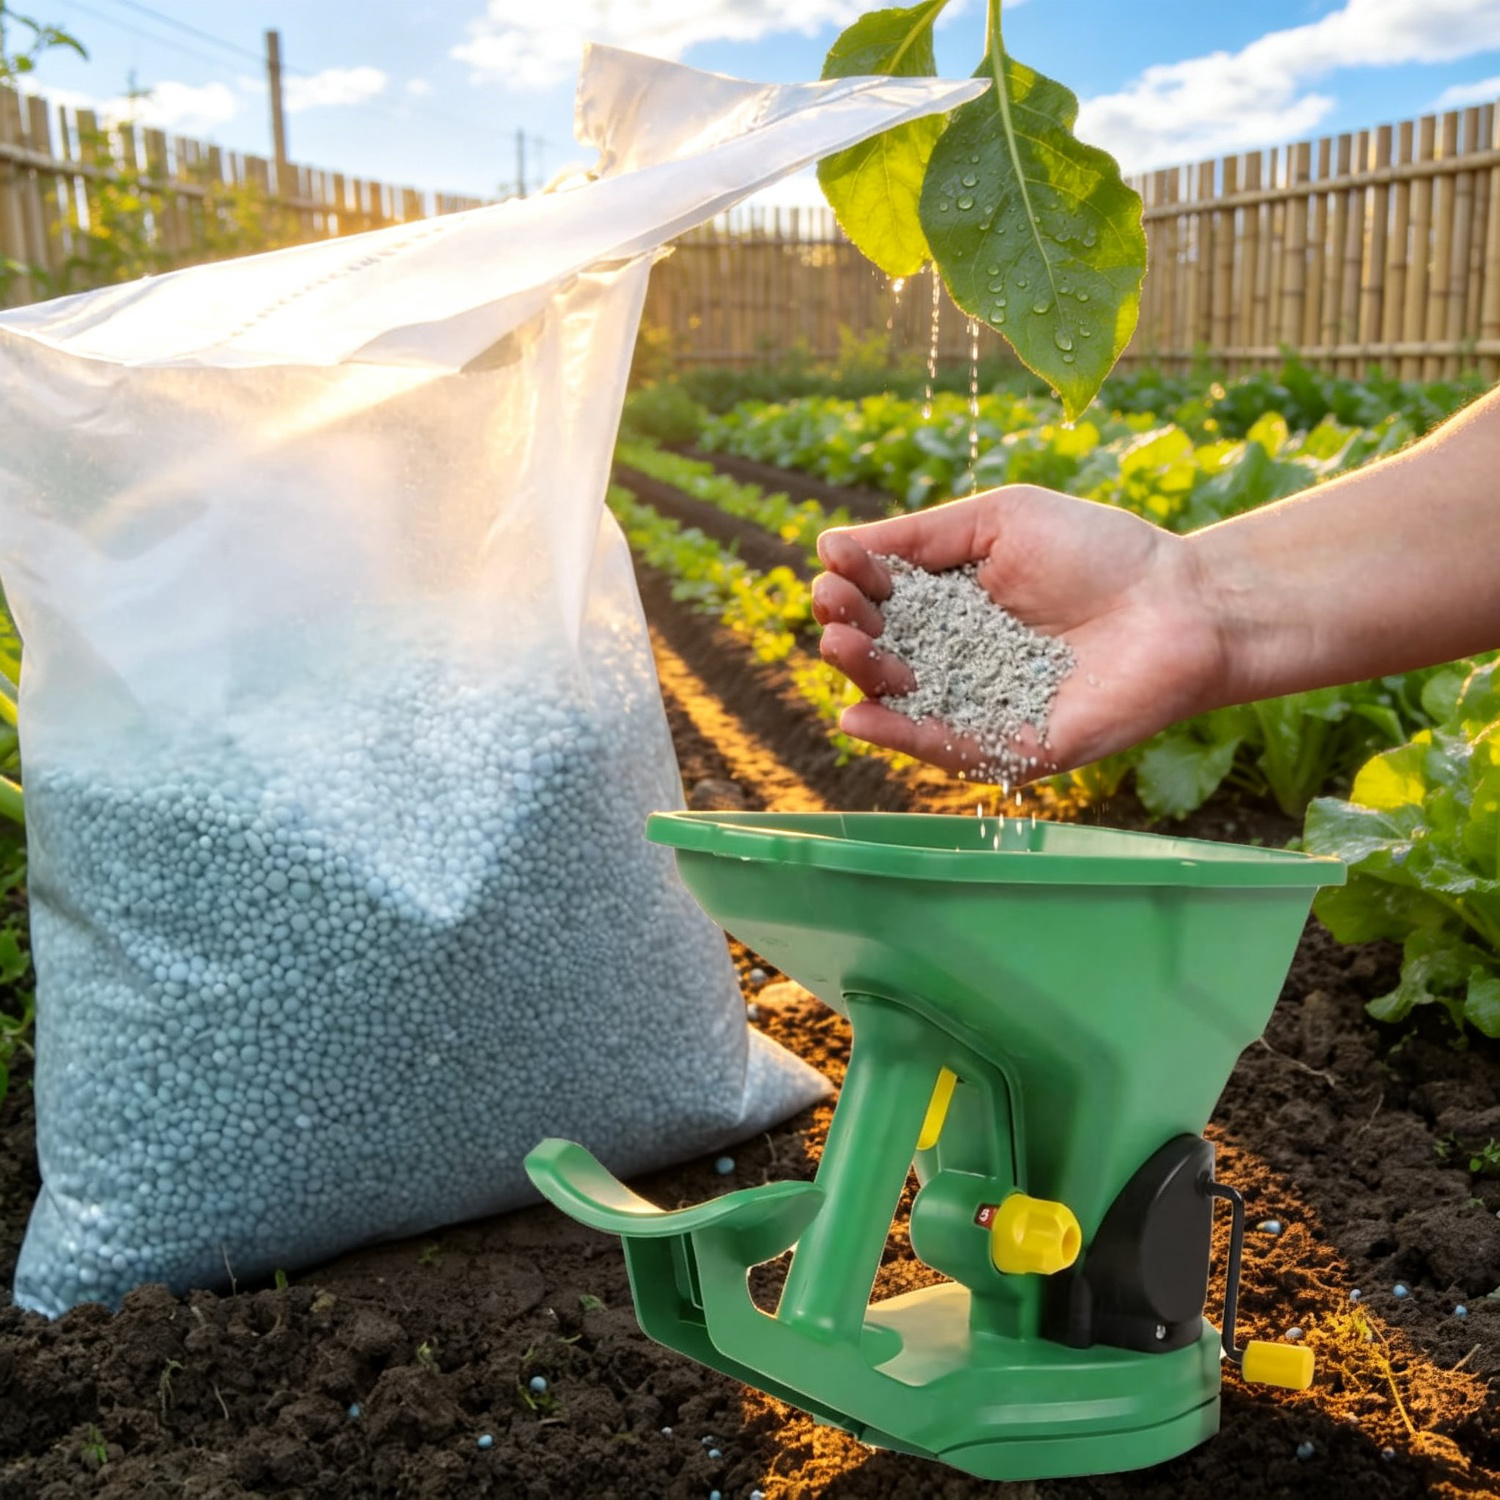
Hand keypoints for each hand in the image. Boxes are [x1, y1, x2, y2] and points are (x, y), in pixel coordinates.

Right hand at [812, 485, 1222, 780]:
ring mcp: (981, 707)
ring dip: (862, 677)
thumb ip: (922, 536)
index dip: (853, 584)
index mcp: (951, 606)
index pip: (882, 602)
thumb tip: (832, 543)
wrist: (1184, 601)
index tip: (837, 562)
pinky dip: (898, 737)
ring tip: (841, 647)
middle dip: (847, 631)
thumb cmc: (1100, 551)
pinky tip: (858, 715)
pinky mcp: (1011, 748)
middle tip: (834, 609)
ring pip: (902, 702)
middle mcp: (957, 660)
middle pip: (880, 654)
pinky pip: (946, 748)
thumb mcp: (1001, 521)